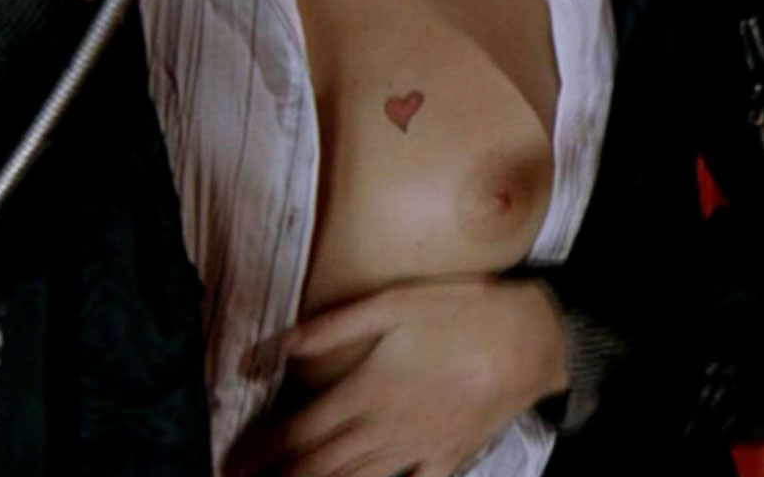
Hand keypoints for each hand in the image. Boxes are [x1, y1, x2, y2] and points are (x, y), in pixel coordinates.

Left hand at [227, 277, 568, 476]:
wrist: (532, 339)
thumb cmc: (460, 313)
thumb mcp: (393, 303)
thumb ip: (334, 326)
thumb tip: (280, 346)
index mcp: (366, 391)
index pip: (299, 431)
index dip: (261, 451)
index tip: (231, 461)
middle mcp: (385, 429)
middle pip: (319, 467)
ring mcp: (418, 450)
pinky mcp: (448, 459)